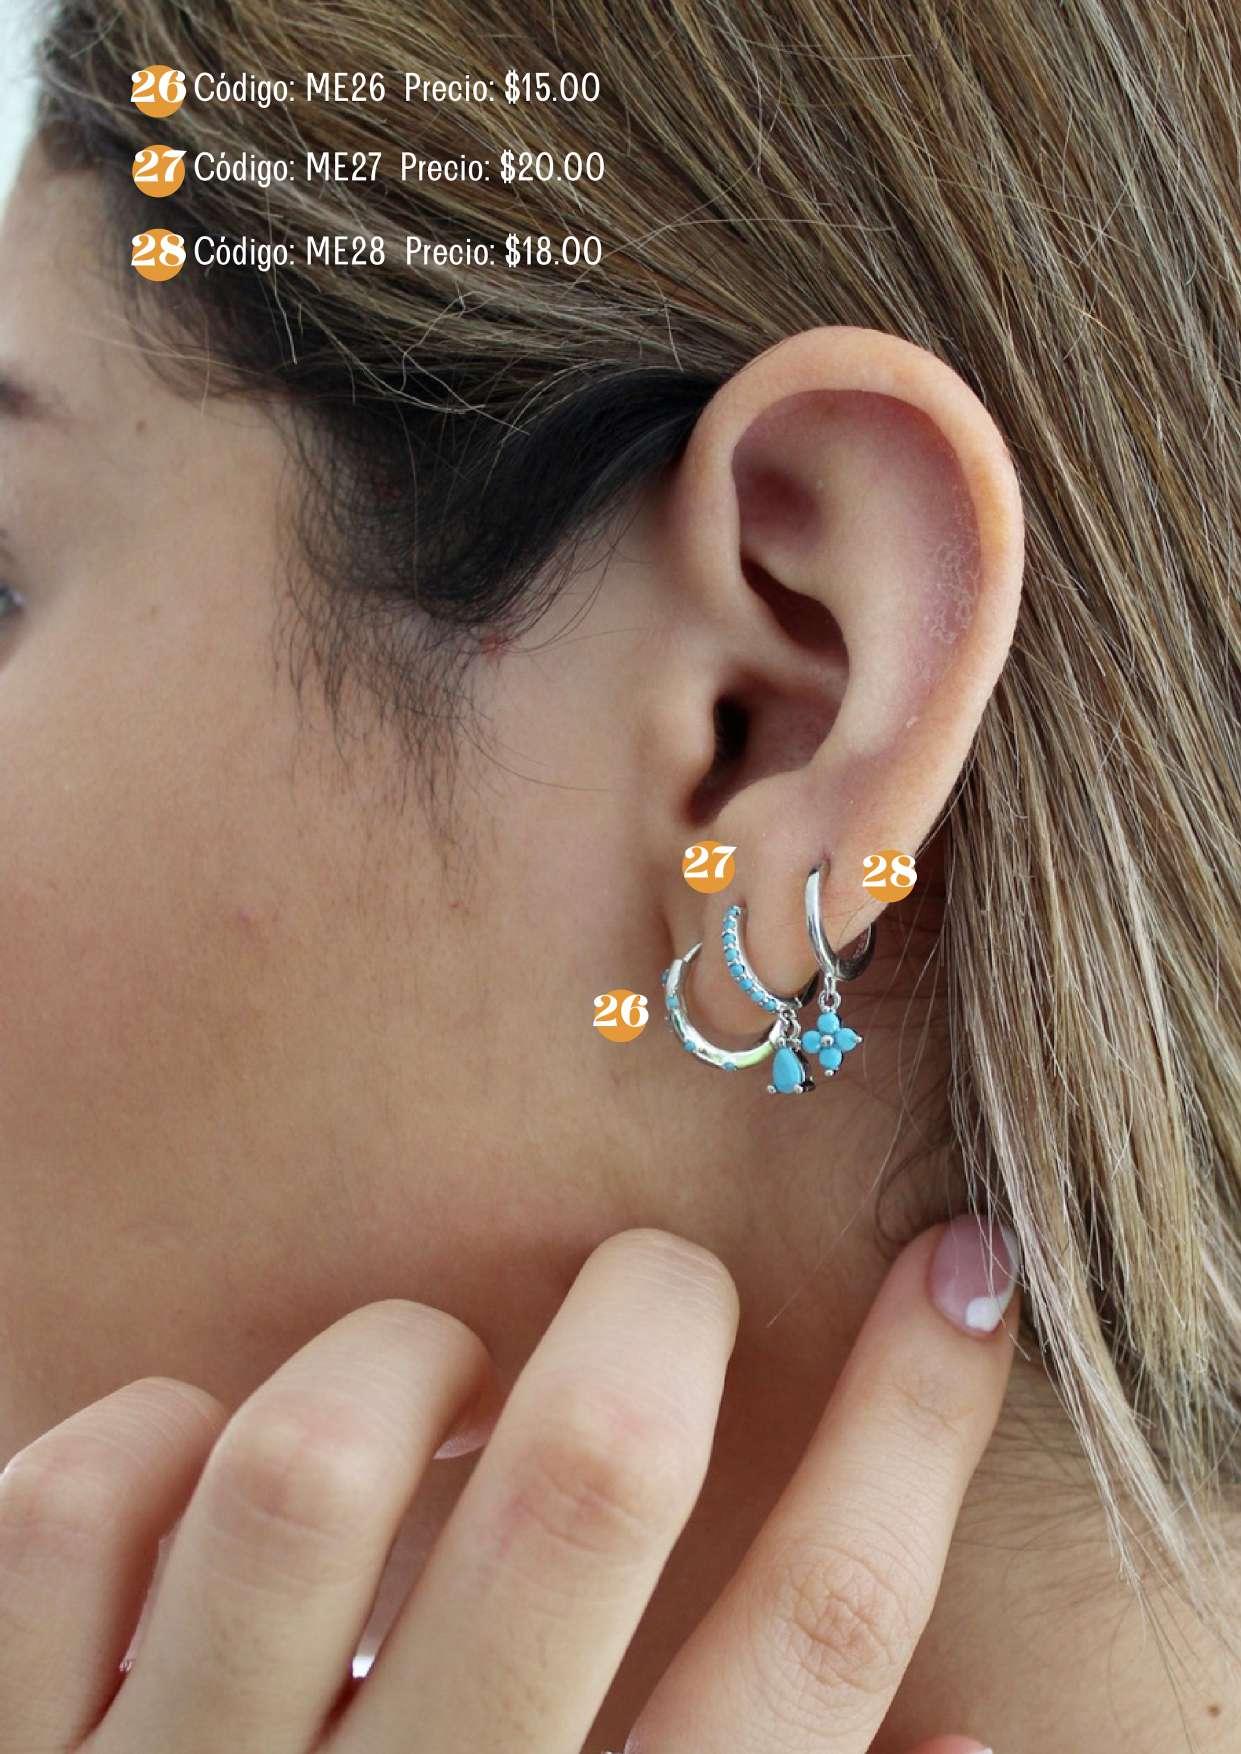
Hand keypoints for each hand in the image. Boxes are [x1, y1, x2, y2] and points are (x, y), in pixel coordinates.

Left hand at [0, 1216, 1018, 1752]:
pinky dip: (158, 1431)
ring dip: (404, 1356)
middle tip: (664, 1284)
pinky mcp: (16, 1750)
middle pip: (589, 1487)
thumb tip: (971, 1738)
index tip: (965, 1277)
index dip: (919, 1427)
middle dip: (659, 1314)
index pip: (823, 1634)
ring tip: (442, 1381)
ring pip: (311, 1462)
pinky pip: (87, 1505)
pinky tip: (210, 1471)